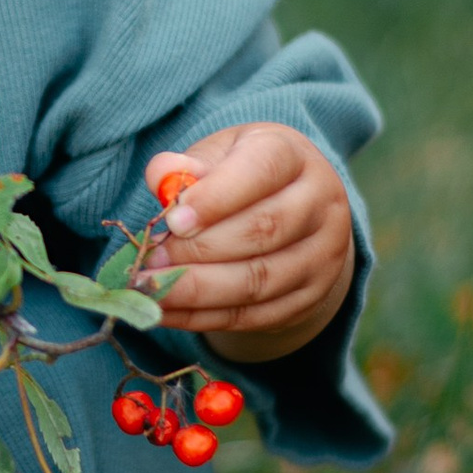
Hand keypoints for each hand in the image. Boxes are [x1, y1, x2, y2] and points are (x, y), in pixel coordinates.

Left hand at [136, 124, 354, 358]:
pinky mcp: (310, 297)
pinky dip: (203, 318)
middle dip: (199, 250)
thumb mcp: (219, 155)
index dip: (216, 198)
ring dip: (197, 290)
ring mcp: (322, 255)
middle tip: (150, 260)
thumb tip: (161, 176)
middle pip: (262, 230)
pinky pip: (254, 316)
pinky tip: (165, 312)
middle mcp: (320, 203)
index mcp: (294, 157)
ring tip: (150, 289)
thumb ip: (188, 164)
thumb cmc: (243, 175)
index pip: (262, 172)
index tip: (173, 220)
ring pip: (258, 280)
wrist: (296, 213)